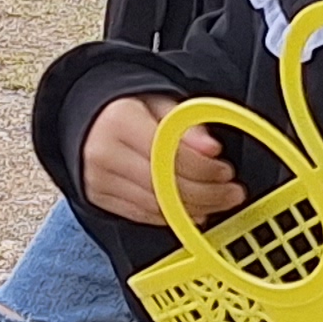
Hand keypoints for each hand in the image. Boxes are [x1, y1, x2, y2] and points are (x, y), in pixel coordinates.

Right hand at [81, 93, 239, 226]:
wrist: (90, 123)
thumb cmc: (130, 111)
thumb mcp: (161, 104)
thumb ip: (188, 124)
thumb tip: (212, 149)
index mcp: (120, 121)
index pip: (168, 153)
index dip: (202, 168)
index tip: (226, 172)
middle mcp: (105, 152)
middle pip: (163, 185)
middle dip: (206, 194)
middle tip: (232, 193)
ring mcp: (99, 179)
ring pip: (155, 205)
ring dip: (194, 209)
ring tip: (218, 202)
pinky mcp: (99, 198)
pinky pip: (143, 215)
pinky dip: (172, 217)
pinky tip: (193, 212)